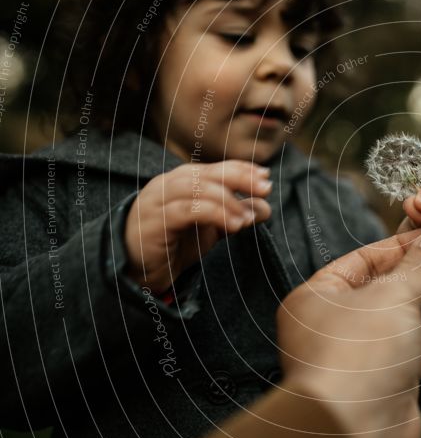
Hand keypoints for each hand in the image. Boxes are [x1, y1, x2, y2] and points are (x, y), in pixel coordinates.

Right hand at [125, 160, 271, 292]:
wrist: (137, 270)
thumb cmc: (175, 243)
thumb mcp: (212, 228)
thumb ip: (235, 214)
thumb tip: (265, 207)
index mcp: (183, 180)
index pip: (216, 167)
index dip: (243, 169)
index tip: (266, 177)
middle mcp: (169, 184)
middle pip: (209, 173)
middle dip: (241, 178)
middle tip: (266, 189)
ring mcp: (159, 200)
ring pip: (198, 189)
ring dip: (229, 201)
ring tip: (248, 219)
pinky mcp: (155, 220)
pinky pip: (188, 210)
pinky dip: (215, 215)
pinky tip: (234, 226)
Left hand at [276, 228, 420, 437]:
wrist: (354, 431)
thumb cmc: (355, 355)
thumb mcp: (389, 298)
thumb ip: (417, 268)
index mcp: (319, 298)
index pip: (365, 260)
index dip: (404, 245)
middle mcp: (341, 324)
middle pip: (394, 286)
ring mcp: (369, 352)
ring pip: (414, 312)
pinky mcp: (396, 376)